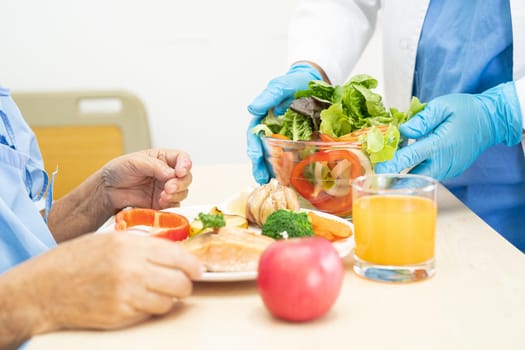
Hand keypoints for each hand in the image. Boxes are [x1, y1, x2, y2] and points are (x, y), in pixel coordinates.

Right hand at [0, 233, 201, 343]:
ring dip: (169, 298)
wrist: (45, 288)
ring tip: (158, 291)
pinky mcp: (121, 315)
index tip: (198, 269)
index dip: (194, 266)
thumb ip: (143, 246)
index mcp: (131, 245)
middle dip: (185, 284)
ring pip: (170, 301)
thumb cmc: (76, 260)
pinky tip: (141, 300)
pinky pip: (151, 313)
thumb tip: (173, 254)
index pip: (179, 256)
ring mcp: (127, 294)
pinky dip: (152, 308)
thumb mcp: (112, 240)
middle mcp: (132, 269)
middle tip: (181, 282)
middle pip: (181, 282)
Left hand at [102, 149, 191, 209]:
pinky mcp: (162, 204)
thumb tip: (172, 174)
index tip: (180, 172)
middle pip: (186, 178)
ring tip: (163, 196)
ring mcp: (166, 189)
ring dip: (176, 195)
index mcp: (164, 158)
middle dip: (181, 183)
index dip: (185, 165)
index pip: (183, 159)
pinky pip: (173, 206)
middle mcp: (168, 174)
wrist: (107, 190)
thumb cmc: (119, 170)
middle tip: (169, 188)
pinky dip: (170, 205)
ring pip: (183, 192)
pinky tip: (160, 203)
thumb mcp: (135, 162)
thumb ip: (155, 166)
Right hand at [247, 63, 322, 183]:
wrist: (314, 81)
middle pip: (263, 151)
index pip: (254, 137)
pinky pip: (294, 155)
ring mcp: (286, 137)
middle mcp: (273, 131)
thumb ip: (268, 97)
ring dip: (273, 170)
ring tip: (276, 183)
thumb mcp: (281, 87)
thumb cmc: (293, 83)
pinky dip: (291, 167)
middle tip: (262, 179)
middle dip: (261, 166)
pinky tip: (291, 177)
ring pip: (276, 156)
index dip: (254, 148)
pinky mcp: (301, 140)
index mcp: (264, 120)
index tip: (255, 157)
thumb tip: (252, 108)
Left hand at [375, 82, 522, 179]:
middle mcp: (444, 162)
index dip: (391, 164)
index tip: (377, 169)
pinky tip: (404, 163)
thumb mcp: (443, 106)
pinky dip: (414, 171)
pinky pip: (428, 174)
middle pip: (413, 177)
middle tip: (376, 175)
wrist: (492, 120)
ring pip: (419, 178)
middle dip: (393, 178)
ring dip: (403, 175)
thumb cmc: (468, 110)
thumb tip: (403, 130)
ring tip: (386, 169)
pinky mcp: (449, 171)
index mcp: (440, 145)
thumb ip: (421, 119)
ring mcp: (448, 169)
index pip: (410, 158)